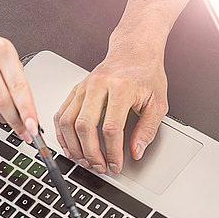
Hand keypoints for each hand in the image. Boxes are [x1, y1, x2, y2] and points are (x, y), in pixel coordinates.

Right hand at [0, 18, 38, 140]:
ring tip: (9, 118)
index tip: (33, 126)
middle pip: (3, 101)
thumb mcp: (8, 54)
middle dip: (16, 121)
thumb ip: (18, 80)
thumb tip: (28, 112)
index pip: (18, 87)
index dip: (27, 110)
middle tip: (25, 131)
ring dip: (2, 120)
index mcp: (2, 51)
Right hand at [53, 44, 167, 173]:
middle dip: (90, 153)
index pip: (111, 128)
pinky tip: (70, 146)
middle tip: (99, 166)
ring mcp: (83, 87)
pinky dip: (62, 134)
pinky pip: (61, 114)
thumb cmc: (146, 74)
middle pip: (85, 126)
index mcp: (121, 87)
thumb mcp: (158, 102)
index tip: (115, 165)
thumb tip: (135, 152)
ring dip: (74, 146)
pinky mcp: (75, 90)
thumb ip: (147, 129)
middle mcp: (98, 85)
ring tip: (84, 160)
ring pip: (68, 122)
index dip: (112, 152)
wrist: (134, 51)